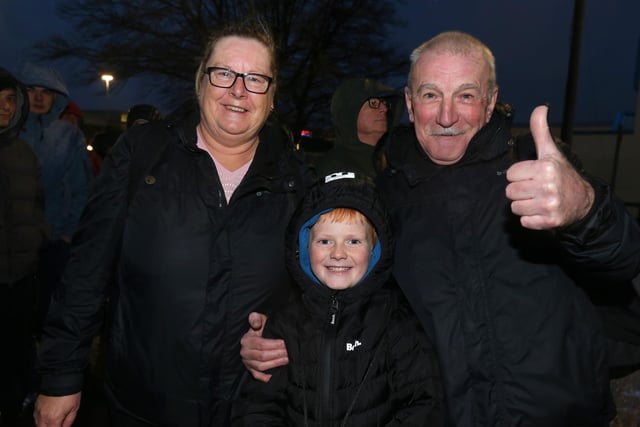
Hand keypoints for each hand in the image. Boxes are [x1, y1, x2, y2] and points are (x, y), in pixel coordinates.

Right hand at [33, 393, 81, 426]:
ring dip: (45, 425)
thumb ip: (69, 421)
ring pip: (38, 424)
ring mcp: (38, 410)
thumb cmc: (69, 391)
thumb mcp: (74, 408)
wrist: (61, 378)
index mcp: (54, 419)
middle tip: (57, 423)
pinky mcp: (36, 404)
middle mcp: (43, 416)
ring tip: (53, 421)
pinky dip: (41, 419)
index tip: (61, 425)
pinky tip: (47, 416)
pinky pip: (36, 416)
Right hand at [240, 312, 288, 382]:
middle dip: (277, 355)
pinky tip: (274, 375)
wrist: (256, 337)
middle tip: (289, 353)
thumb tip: (256, 324)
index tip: (285, 343)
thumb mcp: (259, 320)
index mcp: (246, 340)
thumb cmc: (261, 328)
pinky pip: (257, 376)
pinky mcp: (250, 370)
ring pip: (261, 366)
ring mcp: (247, 363)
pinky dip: (265, 377)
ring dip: (275, 364)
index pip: (261, 344)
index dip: (274, 344)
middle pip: (262, 356)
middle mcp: (244, 352)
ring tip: (287, 360)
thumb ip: (257, 318)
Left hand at [505, 105, 593, 229]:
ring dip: (524, 205)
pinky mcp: (549, 221)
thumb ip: (540, 131)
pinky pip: (523, 221)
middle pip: (510, 191)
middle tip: (534, 188)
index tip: (532, 175)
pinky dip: (530, 218)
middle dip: (519, 191)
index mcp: (545, 167)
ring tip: (537, 199)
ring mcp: (549, 204)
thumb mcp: (551, 152)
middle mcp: (548, 186)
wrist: (583, 201)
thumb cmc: (562, 174)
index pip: (510, 174)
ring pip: (515, 207)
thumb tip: (540, 107)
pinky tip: (541, 210)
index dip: (518, 175)